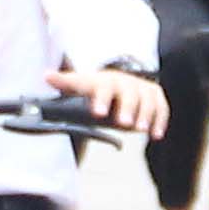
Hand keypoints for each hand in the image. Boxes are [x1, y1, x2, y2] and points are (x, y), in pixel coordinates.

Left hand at [49, 62, 168, 136]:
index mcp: (105, 81)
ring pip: (148, 100)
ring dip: (146, 114)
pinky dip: (160, 120)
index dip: (102, 100)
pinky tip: (156, 134)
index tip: (98, 113)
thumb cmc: (94, 88)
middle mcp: (126, 83)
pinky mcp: (155, 96)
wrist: (115, 82)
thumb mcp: (79, 85)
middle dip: (128, 108)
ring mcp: (142, 89)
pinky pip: (161, 107)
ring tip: (141, 130)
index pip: (104, 88)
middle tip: (124, 124)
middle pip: (130, 94)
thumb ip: (65, 83)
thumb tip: (47, 75)